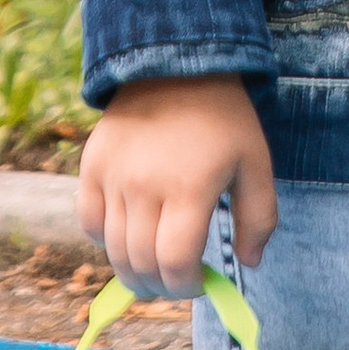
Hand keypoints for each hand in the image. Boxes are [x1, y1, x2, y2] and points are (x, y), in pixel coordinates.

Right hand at [76, 74, 276, 298]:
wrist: (176, 63)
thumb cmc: (224, 118)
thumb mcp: (256, 164)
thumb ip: (259, 218)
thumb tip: (249, 264)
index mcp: (190, 188)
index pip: (175, 262)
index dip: (186, 286)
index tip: (199, 282)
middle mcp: (145, 186)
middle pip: (141, 263)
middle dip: (161, 286)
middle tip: (176, 283)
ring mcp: (113, 176)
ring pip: (112, 249)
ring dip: (132, 271)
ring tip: (152, 270)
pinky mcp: (92, 165)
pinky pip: (89, 221)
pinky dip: (104, 240)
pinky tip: (126, 237)